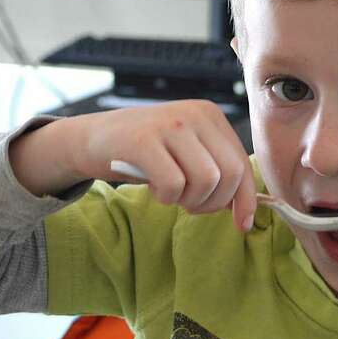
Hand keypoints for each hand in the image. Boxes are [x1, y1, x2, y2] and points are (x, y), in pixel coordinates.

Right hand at [10, 101, 256, 231]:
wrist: (92, 139)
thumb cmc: (144, 154)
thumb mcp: (185, 153)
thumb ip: (215, 170)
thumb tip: (245, 212)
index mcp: (209, 115)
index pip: (241, 163)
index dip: (245, 199)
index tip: (242, 224)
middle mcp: (194, 114)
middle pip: (229, 174)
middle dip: (213, 202)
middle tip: (190, 205)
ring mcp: (169, 124)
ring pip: (206, 181)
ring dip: (189, 200)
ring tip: (171, 194)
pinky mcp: (144, 140)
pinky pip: (173, 184)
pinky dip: (166, 197)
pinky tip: (154, 188)